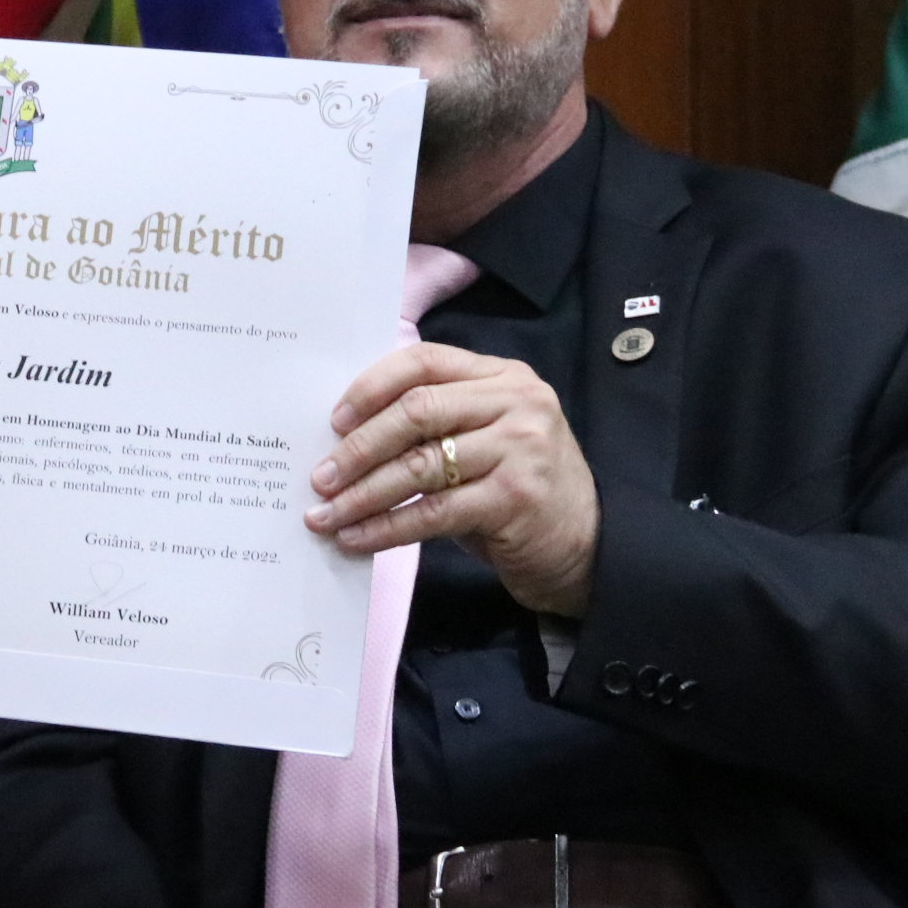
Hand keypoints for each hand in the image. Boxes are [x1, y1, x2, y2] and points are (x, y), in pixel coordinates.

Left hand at [305, 344, 599, 614]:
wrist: (587, 546)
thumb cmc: (518, 489)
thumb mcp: (485, 438)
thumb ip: (436, 423)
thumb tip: (347, 436)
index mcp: (503, 376)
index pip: (424, 361)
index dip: (372, 387)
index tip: (334, 421)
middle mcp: (517, 402)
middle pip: (417, 410)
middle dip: (359, 447)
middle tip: (320, 477)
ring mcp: (521, 449)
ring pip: (420, 465)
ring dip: (363, 494)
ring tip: (324, 515)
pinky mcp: (516, 498)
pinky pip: (434, 512)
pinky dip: (387, 528)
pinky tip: (357, 539)